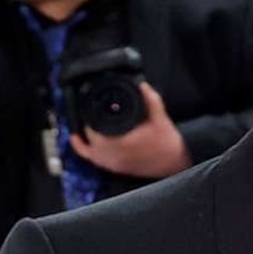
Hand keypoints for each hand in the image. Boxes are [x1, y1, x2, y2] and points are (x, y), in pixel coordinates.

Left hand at [69, 82, 194, 179]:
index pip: (95, 128)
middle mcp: (115, 154)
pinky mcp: (116, 168)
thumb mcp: (161, 118)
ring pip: (87, 149)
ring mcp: (114, 163)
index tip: (92, 104)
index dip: (91, 115)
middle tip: (92, 110)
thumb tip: (141, 85)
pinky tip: (77, 140)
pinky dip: (83, 149)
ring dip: (84, 136)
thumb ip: (151, 100)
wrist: (175, 164)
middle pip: (90, 136)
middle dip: (89, 122)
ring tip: (85, 122)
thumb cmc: (168, 144)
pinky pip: (93, 159)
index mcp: (123, 142)